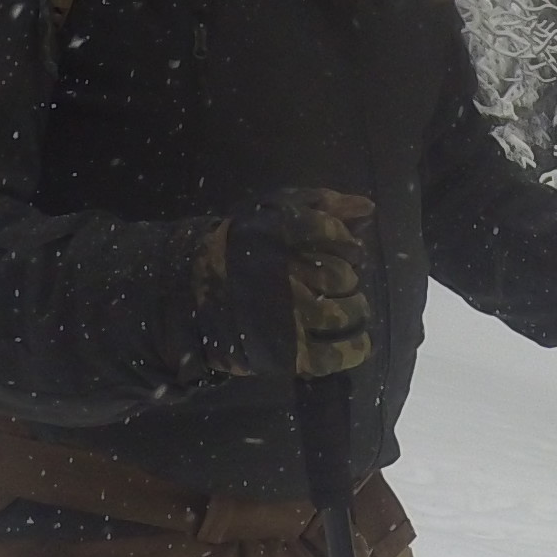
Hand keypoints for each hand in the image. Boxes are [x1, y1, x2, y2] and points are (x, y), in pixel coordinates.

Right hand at [211, 186, 375, 378]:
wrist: (189, 290)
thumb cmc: (238, 245)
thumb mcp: (273, 209)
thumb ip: (321, 203)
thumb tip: (368, 207)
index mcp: (289, 234)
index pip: (342, 241)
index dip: (348, 249)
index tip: (342, 255)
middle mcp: (293, 273)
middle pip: (344, 278)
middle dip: (346, 281)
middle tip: (336, 286)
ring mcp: (291, 314)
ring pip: (346, 313)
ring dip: (353, 312)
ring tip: (345, 311)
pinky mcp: (288, 351)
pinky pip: (335, 354)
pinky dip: (353, 349)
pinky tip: (356, 343)